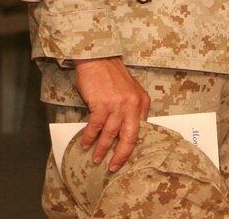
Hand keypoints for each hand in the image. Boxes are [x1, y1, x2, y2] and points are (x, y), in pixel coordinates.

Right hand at [74, 57, 150, 171]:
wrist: (98, 59)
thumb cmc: (112, 76)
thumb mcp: (129, 92)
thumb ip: (131, 110)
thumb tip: (124, 133)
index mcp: (142, 102)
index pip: (140, 130)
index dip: (133, 146)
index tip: (126, 158)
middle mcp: (133, 104)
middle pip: (129, 137)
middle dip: (121, 155)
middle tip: (114, 168)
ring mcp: (118, 105)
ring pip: (110, 135)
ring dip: (101, 149)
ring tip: (96, 159)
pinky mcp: (102, 104)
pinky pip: (96, 127)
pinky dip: (89, 137)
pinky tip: (85, 144)